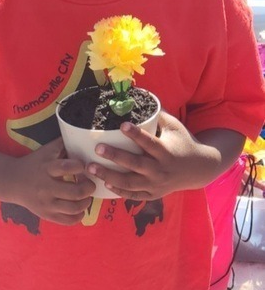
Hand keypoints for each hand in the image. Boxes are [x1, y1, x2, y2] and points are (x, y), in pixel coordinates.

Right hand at [8, 138, 94, 224]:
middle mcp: (46, 188)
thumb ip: (63, 144)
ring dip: (86, 202)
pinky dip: (79, 216)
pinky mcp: (46, 215)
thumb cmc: (34, 164)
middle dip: (89, 187)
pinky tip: (79, 208)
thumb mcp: (45, 151)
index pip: (69, 167)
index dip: (81, 166)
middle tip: (88, 184)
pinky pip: (68, 221)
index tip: (82, 166)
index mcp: (47, 169)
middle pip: (76, 192)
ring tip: (86, 197)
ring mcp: (46, 204)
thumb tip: (82, 136)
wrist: (12, 182)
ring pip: (74, 209)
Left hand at [86, 112, 217, 199]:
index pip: (149, 143)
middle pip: (135, 164)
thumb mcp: (174, 126)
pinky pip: (134, 195)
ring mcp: (157, 184)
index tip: (122, 125)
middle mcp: (161, 170)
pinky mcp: (154, 194)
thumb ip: (157, 114)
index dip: (136, 134)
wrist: (199, 168)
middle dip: (115, 156)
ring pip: (130, 183)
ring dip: (109, 176)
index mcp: (167, 152)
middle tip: (98, 148)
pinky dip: (120, 191)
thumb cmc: (182, 142)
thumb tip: (138, 94)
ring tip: (91, 167)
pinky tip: (105, 183)